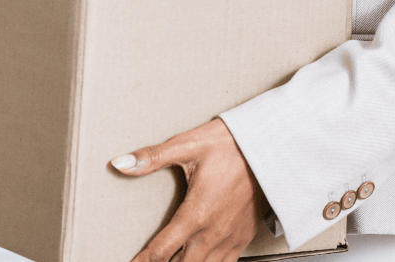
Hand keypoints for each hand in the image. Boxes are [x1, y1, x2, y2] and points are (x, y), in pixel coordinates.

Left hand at [111, 119, 263, 261]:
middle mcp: (213, 232)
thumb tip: (121, 163)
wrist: (273, 146)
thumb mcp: (189, 145)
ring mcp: (231, 237)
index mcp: (196, 213)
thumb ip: (152, 157)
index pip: (161, 251)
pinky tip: (203, 260)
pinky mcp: (244, 235)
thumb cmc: (232, 144)